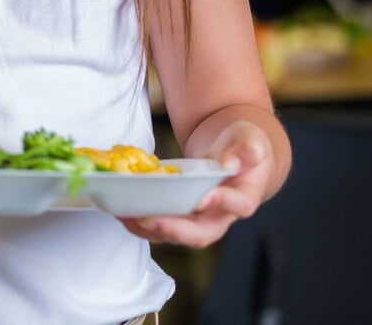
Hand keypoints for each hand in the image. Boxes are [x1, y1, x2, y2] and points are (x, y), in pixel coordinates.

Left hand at [121, 120, 274, 248]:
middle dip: (174, 229)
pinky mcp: (179, 213)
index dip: (221, 203)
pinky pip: (161, 222)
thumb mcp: (249, 138)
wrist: (232, 151)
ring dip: (150, 228)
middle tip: (150, 219)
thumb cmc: (242, 144)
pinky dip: (140, 220)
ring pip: (176, 233)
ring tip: (127, 216)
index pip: (238, 205)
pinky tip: (121, 209)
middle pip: (202, 233)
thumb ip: (246, 148)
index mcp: (244, 196)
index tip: (201, 198)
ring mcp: (198, 217)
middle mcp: (220, 214)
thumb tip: (231, 163)